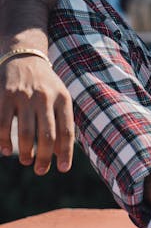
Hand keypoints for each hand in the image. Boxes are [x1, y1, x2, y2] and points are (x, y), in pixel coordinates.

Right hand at [0, 56, 73, 174]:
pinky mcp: (5, 95)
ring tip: (27, 161)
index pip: (67, 130)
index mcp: (62, 98)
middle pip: (47, 135)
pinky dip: (4, 141)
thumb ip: (61, 121)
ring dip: (26, 152)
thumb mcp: (59, 97)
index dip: (65, 152)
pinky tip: (5, 150)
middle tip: (40, 170)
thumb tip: (58, 153)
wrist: (24, 57)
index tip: (62, 169)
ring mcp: (25, 96)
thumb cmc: (45, 85)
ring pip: (26, 132)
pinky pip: (3, 124)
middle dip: (44, 157)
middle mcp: (45, 97)